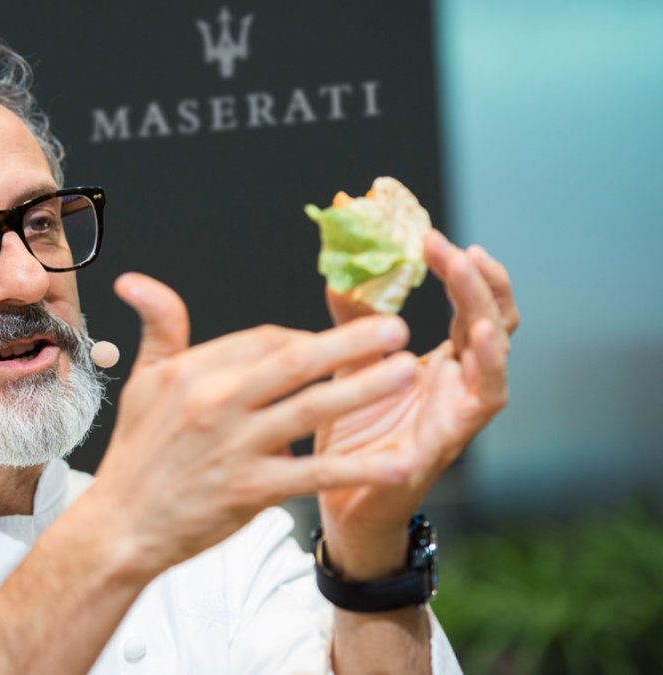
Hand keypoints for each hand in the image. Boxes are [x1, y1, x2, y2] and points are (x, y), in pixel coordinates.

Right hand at [84, 272, 422, 581]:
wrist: (123, 526)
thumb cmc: (138, 453)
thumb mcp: (143, 382)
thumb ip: (159, 328)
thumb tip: (135, 280)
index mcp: (193, 372)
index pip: (263, 339)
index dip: (306, 337)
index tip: (331, 345)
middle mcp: (216, 403)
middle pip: (293, 363)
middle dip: (349, 344)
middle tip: (396, 329)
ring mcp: (237, 447)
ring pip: (311, 410)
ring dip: (364, 389)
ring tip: (410, 374)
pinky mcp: (253, 490)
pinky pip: (315, 475)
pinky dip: (358, 468)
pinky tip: (398, 462)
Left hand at [317, 230, 518, 579]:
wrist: (337, 501)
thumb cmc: (352, 436)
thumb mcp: (348, 368)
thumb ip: (352, 324)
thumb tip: (341, 271)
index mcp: (439, 361)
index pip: (468, 304)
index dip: (458, 269)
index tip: (431, 235)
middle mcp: (459, 381)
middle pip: (492, 317)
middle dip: (475, 275)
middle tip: (446, 243)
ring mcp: (461, 409)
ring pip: (497, 351)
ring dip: (487, 306)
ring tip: (473, 268)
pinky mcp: (452, 438)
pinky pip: (484, 399)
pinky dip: (489, 364)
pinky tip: (481, 335)